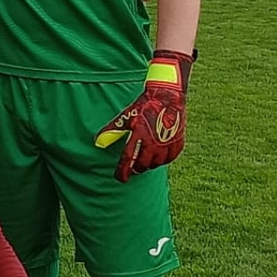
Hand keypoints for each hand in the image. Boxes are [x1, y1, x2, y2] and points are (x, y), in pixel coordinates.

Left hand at [95, 49, 190, 180]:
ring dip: (149, 165)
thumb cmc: (144, 107)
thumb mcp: (125, 117)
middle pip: (143, 165)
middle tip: (133, 168)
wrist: (167, 97)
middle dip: (136, 168)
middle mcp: (154, 143)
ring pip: (157, 163)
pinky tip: (158, 158)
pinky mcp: (178, 142)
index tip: (120, 178)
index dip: (123, 171)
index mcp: (139, 136)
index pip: (128, 159)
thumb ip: (111, 132)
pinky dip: (163, 160)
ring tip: (144, 162)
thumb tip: (98, 144)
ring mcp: (167, 143)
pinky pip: (170, 158)